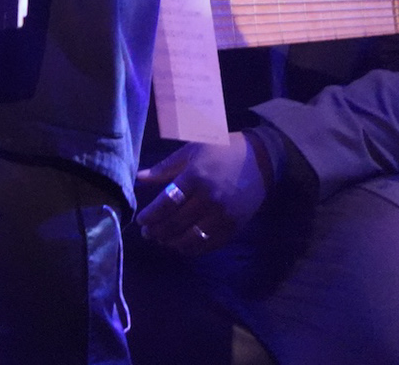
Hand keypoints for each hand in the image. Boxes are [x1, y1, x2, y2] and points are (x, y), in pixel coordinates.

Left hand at [134, 131, 271, 254]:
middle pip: (177, 222)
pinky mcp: (236, 226)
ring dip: (173, 242)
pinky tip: (183, 245)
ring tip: (162, 240)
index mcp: (196, 177)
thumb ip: (164, 168)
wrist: (260, 160)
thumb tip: (138, 178)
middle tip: (146, 233)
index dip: (151, 215)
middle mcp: (210, 199)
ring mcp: (224, 215)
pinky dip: (194, 248)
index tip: (141, 220)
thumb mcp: (190, 152)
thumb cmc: (220, 151)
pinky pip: (211, 244)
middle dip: (158, 231)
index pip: (167, 203)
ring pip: (193, 238)